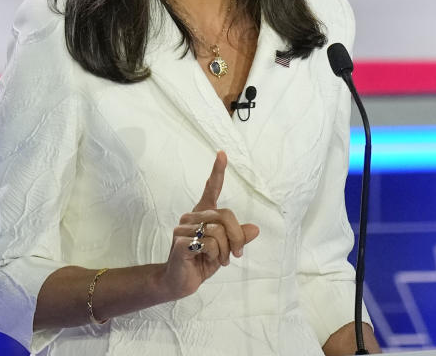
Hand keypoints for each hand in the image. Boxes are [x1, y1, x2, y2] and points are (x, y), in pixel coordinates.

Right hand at [160, 151, 259, 298]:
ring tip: (218, 260)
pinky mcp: (180, 241)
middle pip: (225, 216)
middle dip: (237, 237)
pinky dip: (214, 255)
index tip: (222, 153)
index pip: (211, 189)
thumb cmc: (202, 262)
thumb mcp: (226, 250)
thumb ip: (238, 238)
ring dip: (224, 251)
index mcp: (203, 214)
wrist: (180, 282)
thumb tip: (255, 229)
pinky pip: (208, 243)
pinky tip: (205, 261)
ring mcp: (183, 228)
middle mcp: (192, 217)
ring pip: (218, 232)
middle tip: (237, 254)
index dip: (217, 171)